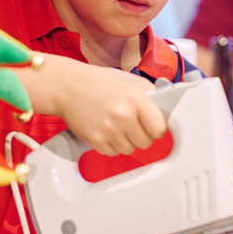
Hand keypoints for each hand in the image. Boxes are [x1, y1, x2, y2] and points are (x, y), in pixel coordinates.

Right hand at [30, 56, 167, 155]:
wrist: (67, 87)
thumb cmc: (97, 83)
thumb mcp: (129, 80)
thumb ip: (149, 95)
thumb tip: (165, 111)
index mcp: (136, 98)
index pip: (160, 128)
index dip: (156, 128)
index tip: (152, 126)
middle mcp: (123, 115)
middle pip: (145, 142)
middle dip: (141, 135)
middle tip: (131, 125)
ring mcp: (109, 129)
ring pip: (129, 150)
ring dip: (125, 141)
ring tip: (116, 125)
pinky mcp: (95, 140)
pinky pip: (112, 152)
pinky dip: (111, 145)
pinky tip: (105, 130)